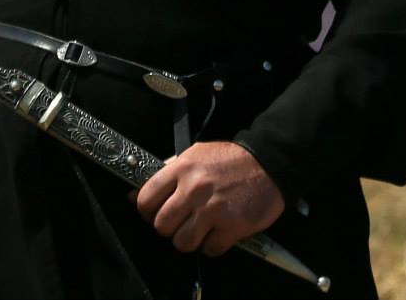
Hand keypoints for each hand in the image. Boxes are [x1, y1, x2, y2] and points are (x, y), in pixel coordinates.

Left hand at [134, 140, 285, 255]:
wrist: (271, 162)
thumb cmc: (230, 160)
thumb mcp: (196, 156)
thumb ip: (167, 174)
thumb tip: (134, 195)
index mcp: (182, 169)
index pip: (145, 200)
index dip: (148, 212)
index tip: (156, 213)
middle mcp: (194, 189)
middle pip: (161, 226)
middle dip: (170, 228)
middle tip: (183, 221)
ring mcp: (212, 210)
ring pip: (182, 243)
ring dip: (191, 240)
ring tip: (202, 228)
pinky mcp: (231, 226)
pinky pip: (209, 250)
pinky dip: (214, 245)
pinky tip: (220, 231)